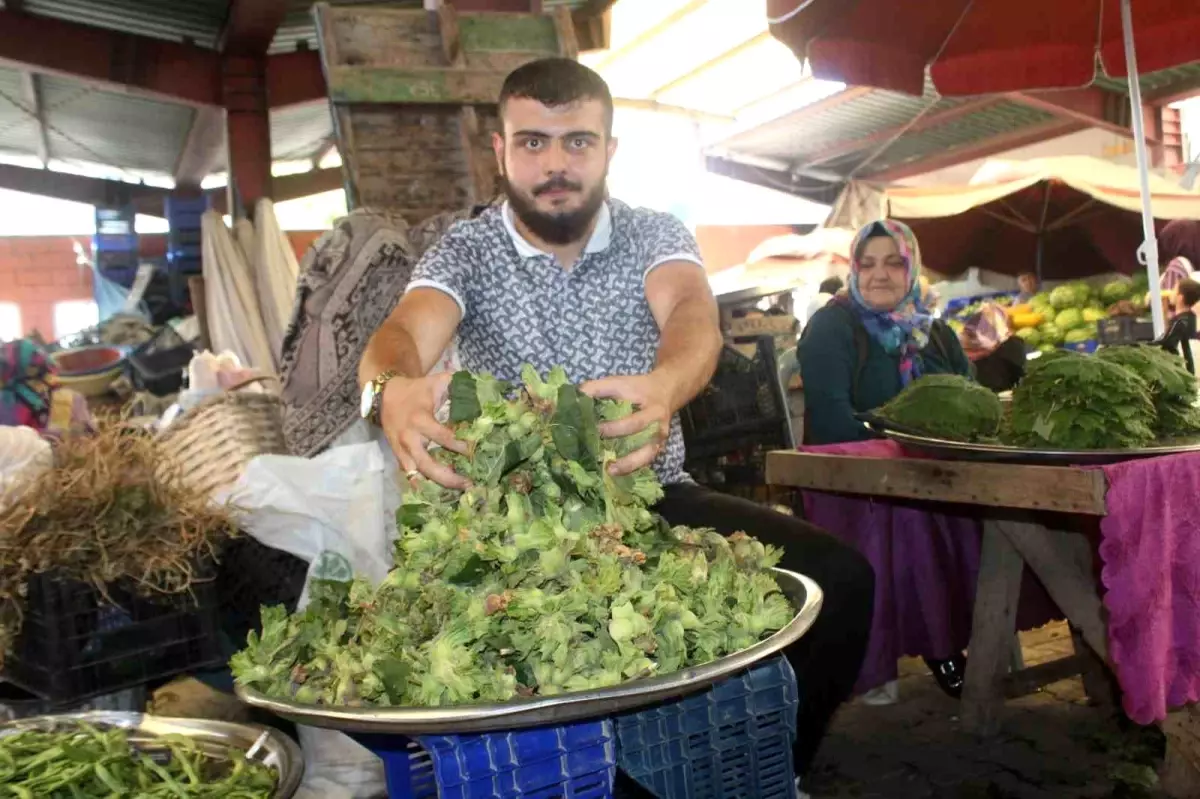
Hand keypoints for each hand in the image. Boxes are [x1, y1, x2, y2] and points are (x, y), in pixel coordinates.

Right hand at [378, 373, 469, 489]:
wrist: (385, 396)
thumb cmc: (418, 389)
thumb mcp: (438, 381)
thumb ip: (460, 385)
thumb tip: (484, 392)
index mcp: (420, 420)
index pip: (443, 437)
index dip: (461, 446)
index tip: (476, 452)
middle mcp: (409, 438)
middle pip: (428, 465)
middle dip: (449, 477)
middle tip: (469, 484)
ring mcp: (402, 450)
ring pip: (417, 475)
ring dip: (437, 485)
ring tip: (458, 491)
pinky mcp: (398, 457)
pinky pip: (411, 476)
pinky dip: (424, 485)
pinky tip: (441, 492)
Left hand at [580, 372, 674, 475]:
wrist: (666, 392)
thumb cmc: (637, 389)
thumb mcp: (619, 383)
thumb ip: (596, 388)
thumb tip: (575, 397)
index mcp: (647, 404)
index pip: (631, 417)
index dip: (613, 426)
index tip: (594, 428)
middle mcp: (656, 422)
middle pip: (639, 433)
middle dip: (618, 438)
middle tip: (599, 450)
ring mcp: (660, 437)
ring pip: (647, 454)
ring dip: (629, 463)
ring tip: (610, 470)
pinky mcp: (658, 447)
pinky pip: (647, 460)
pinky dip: (632, 467)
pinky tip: (616, 472)